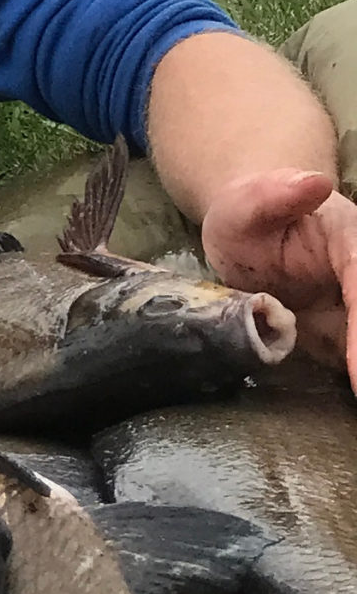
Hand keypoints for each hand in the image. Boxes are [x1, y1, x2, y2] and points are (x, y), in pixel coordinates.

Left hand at [198, 168, 356, 387]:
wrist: (252, 230)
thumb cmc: (248, 215)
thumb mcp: (247, 203)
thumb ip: (274, 195)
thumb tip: (311, 182)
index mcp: (355, 243)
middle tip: (355, 395)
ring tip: (349, 412)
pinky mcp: (350, 332)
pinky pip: (354, 358)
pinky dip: (352, 378)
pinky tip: (346, 401)